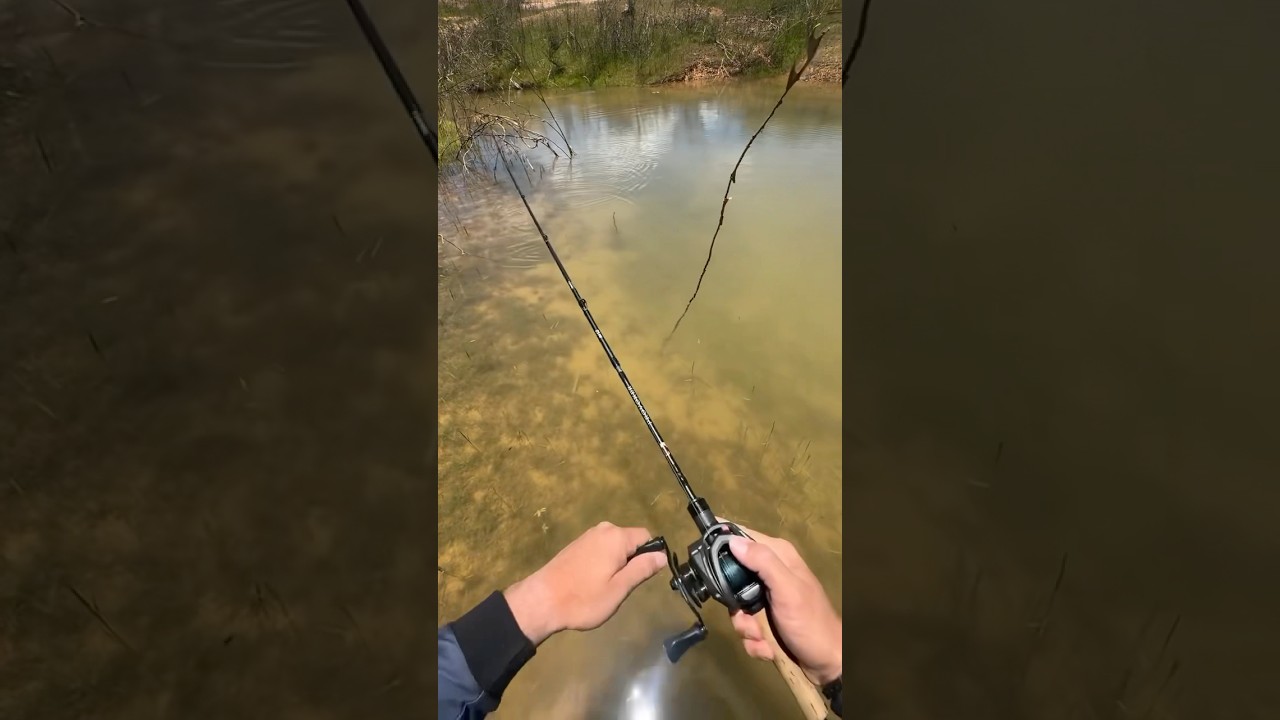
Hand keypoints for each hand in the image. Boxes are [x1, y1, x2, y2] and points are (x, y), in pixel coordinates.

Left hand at [504, 521, 666, 645]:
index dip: (649, 557)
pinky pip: (601, 550)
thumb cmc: (583, 599)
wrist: (541, 601)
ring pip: (615, 547)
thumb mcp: (619, 589)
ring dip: (616, 565)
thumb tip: (662, 555)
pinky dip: (602, 564)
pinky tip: (591, 583)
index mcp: (616, 537)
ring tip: (603, 588)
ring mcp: (587, 536)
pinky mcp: (576, 545)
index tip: (640, 578)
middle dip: (631, 562)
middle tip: (620, 587)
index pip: (647, 537)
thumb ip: (642, 569)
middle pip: (631, 542)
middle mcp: (603, 530)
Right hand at [727, 526, 841, 684]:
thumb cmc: (810, 622)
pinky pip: (745, 627)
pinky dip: (754, 641)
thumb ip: (762, 562)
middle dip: (736, 605)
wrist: (826, 662)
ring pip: (736, 608)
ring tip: (761, 637)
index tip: (702, 555)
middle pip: (732, 578)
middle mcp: (771, 574)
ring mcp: (766, 599)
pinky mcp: (765, 621)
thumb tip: (732, 540)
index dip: (722, 544)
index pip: (742, 537)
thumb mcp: (787, 589)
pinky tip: (767, 647)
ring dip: (746, 628)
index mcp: (778, 557)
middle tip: (747, 618)